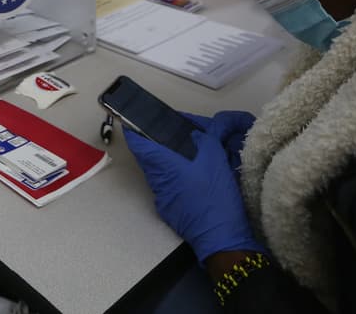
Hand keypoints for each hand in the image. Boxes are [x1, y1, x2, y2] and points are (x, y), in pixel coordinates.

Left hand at [123, 112, 262, 262]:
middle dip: (159, 141)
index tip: (136, 118)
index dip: (134, 127)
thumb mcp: (215, 158)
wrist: (220, 237)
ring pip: (161, 170)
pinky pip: (170, 185)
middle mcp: (156, 180)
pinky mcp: (171, 209)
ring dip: (171, 159)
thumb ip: (206, 138)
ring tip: (191, 151)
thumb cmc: (215, 198)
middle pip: (149, 155)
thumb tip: (198, 133)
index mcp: (162, 165)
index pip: (136, 141)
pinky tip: (196, 173)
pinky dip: (179, 175)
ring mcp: (162, 197)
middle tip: (175, 132)